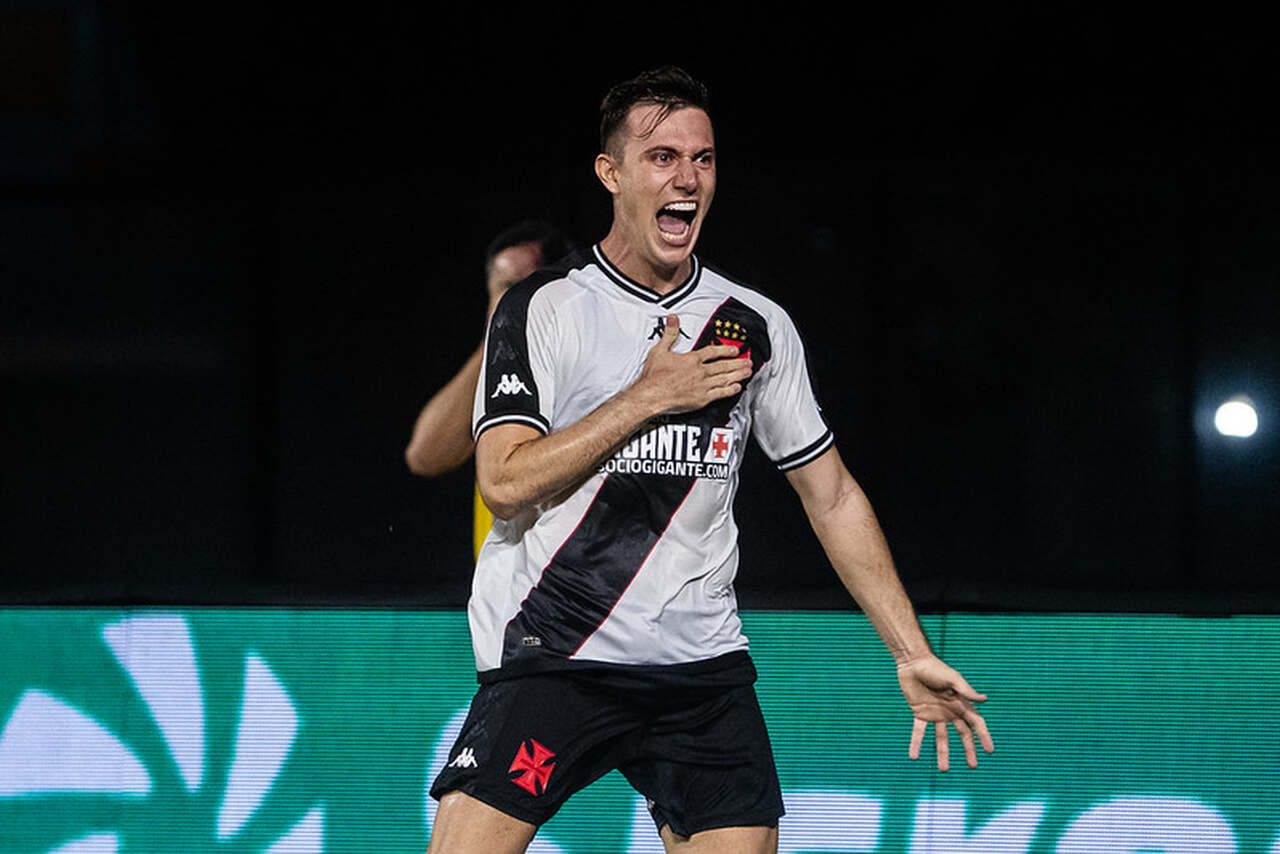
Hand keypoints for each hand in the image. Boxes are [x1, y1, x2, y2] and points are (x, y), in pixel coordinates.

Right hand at [630, 315, 752, 414]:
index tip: (736, 350)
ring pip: (725, 378)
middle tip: (748, 362)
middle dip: (738, 363)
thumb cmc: (654, 376)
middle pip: (723, 365)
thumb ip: (669, 334)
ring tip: (748, 372)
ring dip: (738, 374)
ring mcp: (702, 386)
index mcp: (691, 359)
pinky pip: (720, 394)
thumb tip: (673, 318)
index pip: (713, 352)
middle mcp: (700, 371)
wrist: (651, 395)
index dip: (726, 350)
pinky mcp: (701, 399)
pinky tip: (737, 387)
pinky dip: (730, 390)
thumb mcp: (659, 350)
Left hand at [898, 655, 993, 770]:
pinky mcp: (919, 713)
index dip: (983, 736)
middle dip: (968, 749)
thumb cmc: (935, 668)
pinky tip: (914, 756)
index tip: (989, 751)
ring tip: (943, 770)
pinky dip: (916, 743)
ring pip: (941, 738)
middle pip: (962, 734)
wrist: (913, 662)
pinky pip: (918, 732)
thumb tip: (985, 700)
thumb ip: (966, 691)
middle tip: (972, 766)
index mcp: (961, 703)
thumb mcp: (952, 678)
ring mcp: (935, 714)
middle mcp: (950, 711)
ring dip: (942, 753)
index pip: (976, 723)